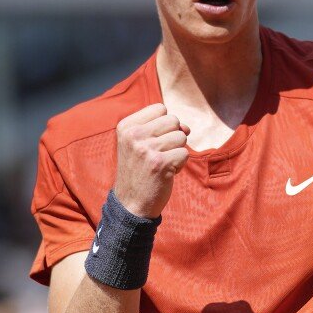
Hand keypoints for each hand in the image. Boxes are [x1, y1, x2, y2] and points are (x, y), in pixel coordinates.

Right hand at [113, 103, 189, 217]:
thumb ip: (161, 128)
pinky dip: (180, 165)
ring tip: (162, 164)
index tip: (153, 142)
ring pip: (181, 136)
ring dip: (177, 151)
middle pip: (173, 120)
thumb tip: (187, 127)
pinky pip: (185, 153)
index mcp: (126, 126)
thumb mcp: (139, 144)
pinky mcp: (160, 163)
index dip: (164, 125)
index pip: (160, 108)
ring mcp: (147, 149)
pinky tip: (166, 173)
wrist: (131, 204)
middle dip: (173, 137)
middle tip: (159, 154)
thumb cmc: (139, 171)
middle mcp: (134, 135)